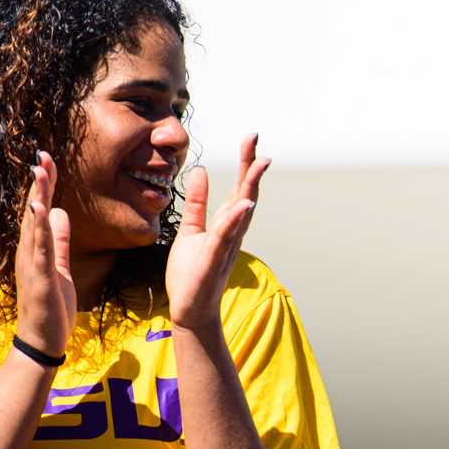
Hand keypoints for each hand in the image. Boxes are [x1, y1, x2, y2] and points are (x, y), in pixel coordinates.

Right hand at [14, 151, 75, 356]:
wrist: (42, 340)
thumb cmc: (51, 307)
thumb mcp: (60, 267)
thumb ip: (60, 241)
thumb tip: (60, 213)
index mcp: (35, 248)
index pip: (39, 210)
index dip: (44, 185)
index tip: (48, 160)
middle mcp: (28, 251)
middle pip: (33, 210)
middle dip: (39, 183)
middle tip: (43, 155)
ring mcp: (31, 263)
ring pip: (33, 224)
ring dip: (37, 197)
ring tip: (40, 171)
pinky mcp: (39, 277)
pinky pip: (40, 248)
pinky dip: (39, 227)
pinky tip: (40, 207)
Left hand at [166, 135, 269, 337]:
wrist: (190, 309)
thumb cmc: (191, 273)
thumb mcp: (190, 230)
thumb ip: (196, 203)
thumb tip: (200, 171)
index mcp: (226, 223)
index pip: (239, 187)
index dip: (245, 163)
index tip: (251, 139)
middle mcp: (232, 232)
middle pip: (246, 194)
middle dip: (251, 168)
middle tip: (256, 141)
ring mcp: (226, 245)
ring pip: (242, 212)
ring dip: (251, 188)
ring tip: (258, 164)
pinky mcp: (214, 260)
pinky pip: (226, 236)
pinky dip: (236, 220)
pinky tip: (243, 204)